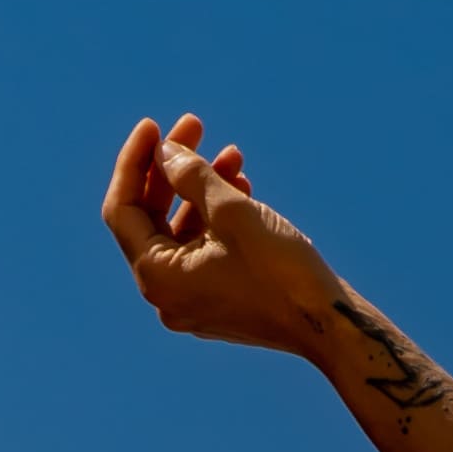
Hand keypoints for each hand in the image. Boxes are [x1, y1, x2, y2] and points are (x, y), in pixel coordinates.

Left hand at [101, 115, 331, 352]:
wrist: (329, 326)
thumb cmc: (281, 272)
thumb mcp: (232, 211)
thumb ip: (191, 175)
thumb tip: (166, 153)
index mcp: (158, 279)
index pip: (122, 210)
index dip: (134, 162)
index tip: (154, 126)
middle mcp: (166, 297)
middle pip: (151, 218)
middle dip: (172, 169)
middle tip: (194, 126)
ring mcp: (192, 302)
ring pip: (182, 230)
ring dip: (202, 188)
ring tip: (232, 154)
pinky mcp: (218, 301)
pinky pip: (204, 249)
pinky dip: (216, 217)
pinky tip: (242, 186)